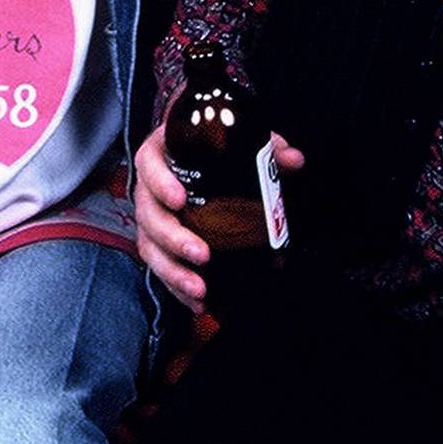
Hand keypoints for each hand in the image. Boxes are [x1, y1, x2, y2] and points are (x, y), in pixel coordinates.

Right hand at [132, 128, 303, 312]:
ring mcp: (152, 219)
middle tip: (202, 254)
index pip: (149, 165)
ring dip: (173, 271)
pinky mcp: (158, 245)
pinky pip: (160, 268)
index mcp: (161, 156)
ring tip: (200, 289)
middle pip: (149, 215)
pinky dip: (177, 287)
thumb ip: (265, 147)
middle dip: (172, 238)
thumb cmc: (211, 151)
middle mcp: (149, 189)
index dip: (160, 182)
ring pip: (151, 247)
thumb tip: (293, 158)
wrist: (196, 160)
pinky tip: (198, 302)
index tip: (180, 199)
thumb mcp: (236, 141)